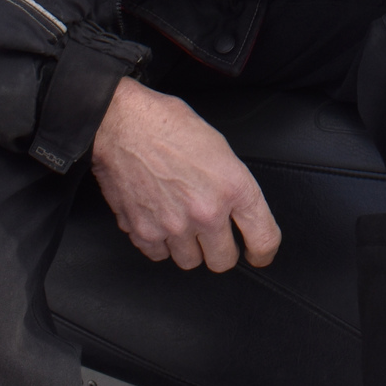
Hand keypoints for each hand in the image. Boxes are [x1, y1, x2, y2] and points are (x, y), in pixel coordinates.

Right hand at [89, 78, 280, 271]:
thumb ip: (231, 183)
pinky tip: (159, 220)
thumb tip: (237, 208)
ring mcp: (174, 225)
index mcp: (232, 187)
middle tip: (214, 236)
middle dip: (221, 250)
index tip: (259, 255)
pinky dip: (160, 243)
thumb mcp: (218, 147)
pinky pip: (159, 255)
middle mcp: (206, 212)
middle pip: (224, 260)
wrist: (120, 123)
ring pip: (190, 262)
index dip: (264, 252)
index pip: (263, 239)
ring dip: (188, 247)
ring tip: (181, 220)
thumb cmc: (166, 125)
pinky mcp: (144, 232)